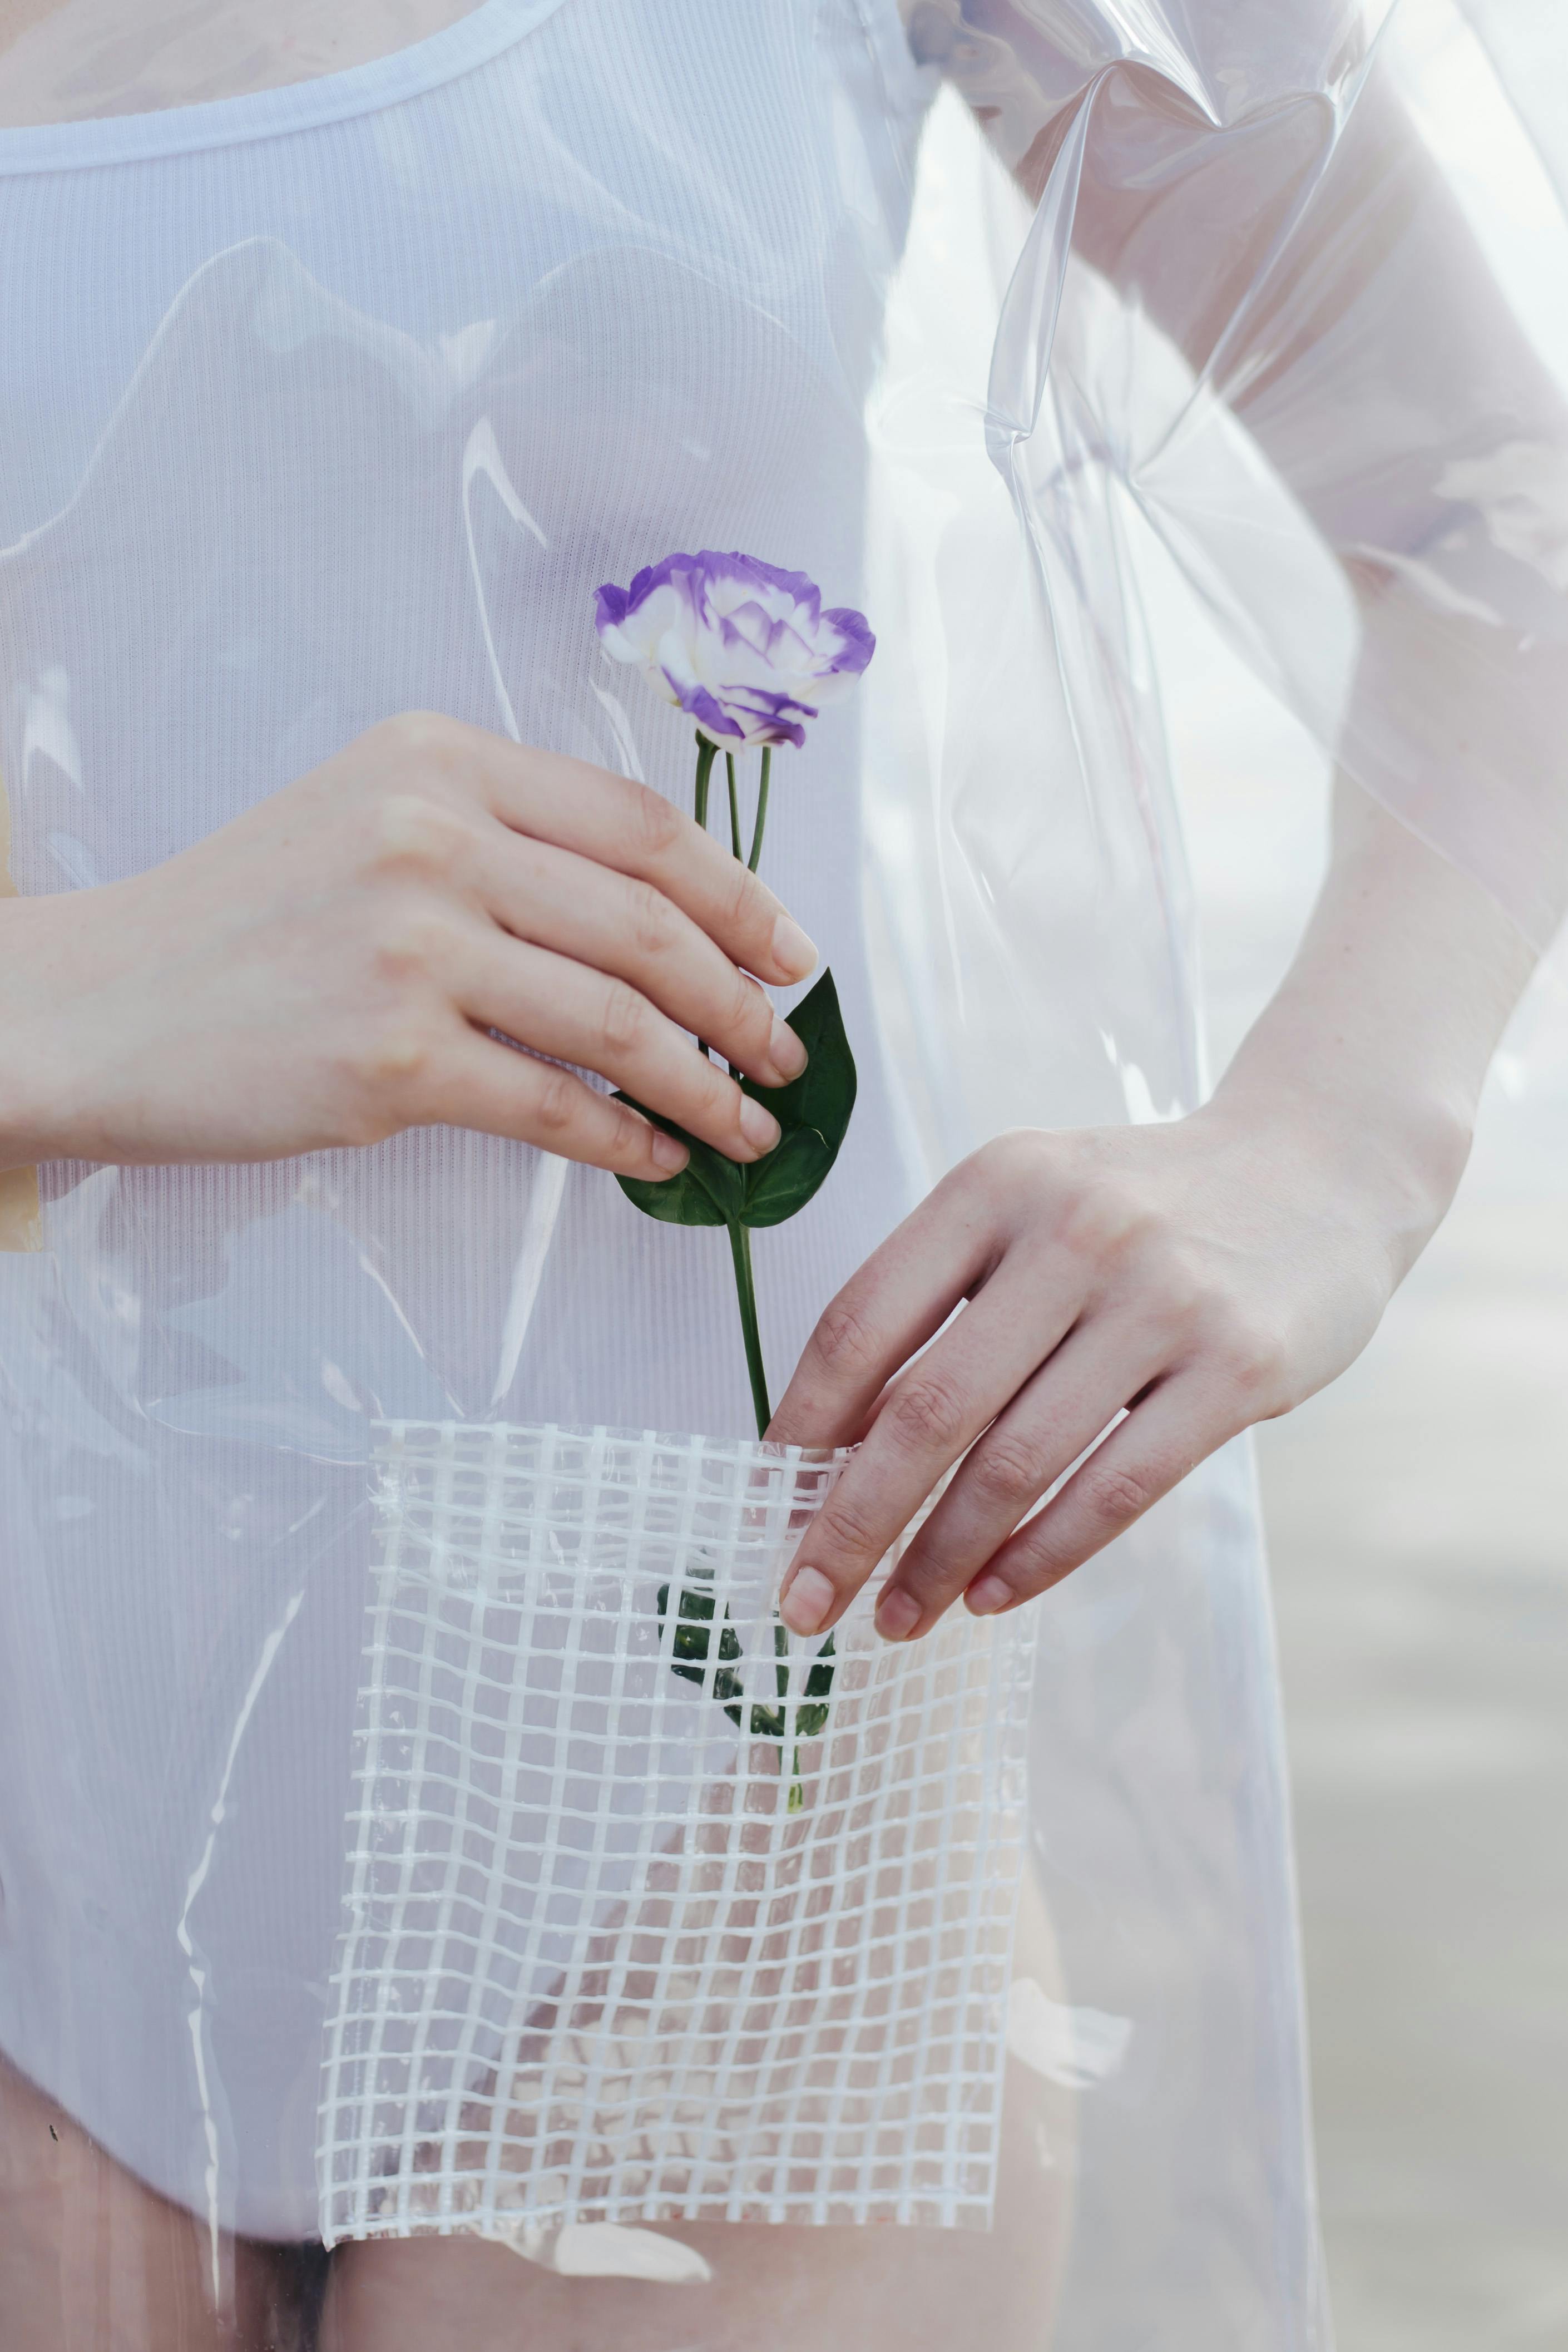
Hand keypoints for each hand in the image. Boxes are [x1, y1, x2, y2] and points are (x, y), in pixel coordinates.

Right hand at [0, 713, 817, 1176]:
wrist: (99, 1004)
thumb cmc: (243, 922)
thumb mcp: (368, 817)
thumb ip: (502, 839)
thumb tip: (662, 922)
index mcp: (439, 759)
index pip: (641, 823)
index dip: (740, 894)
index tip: (792, 952)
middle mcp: (432, 836)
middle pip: (649, 924)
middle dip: (744, 1000)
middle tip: (787, 1052)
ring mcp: (412, 947)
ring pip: (619, 1020)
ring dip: (705, 1083)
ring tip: (745, 1123)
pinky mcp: (392, 1059)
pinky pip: (556, 1106)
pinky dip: (626, 1139)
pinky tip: (657, 1157)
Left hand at [770, 1108, 1434, 1641]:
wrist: (1320, 1164)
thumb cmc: (1144, 1205)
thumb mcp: (1029, 1206)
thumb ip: (938, 1301)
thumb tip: (830, 1446)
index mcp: (996, 1184)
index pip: (863, 1321)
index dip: (802, 1426)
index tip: (766, 1506)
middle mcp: (1073, 1230)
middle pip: (926, 1408)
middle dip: (850, 1521)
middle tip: (804, 1600)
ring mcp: (1163, 1299)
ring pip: (1017, 1464)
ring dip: (941, 1559)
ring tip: (896, 1617)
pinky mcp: (1238, 1367)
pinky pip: (1116, 1488)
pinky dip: (1040, 1556)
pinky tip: (992, 1596)